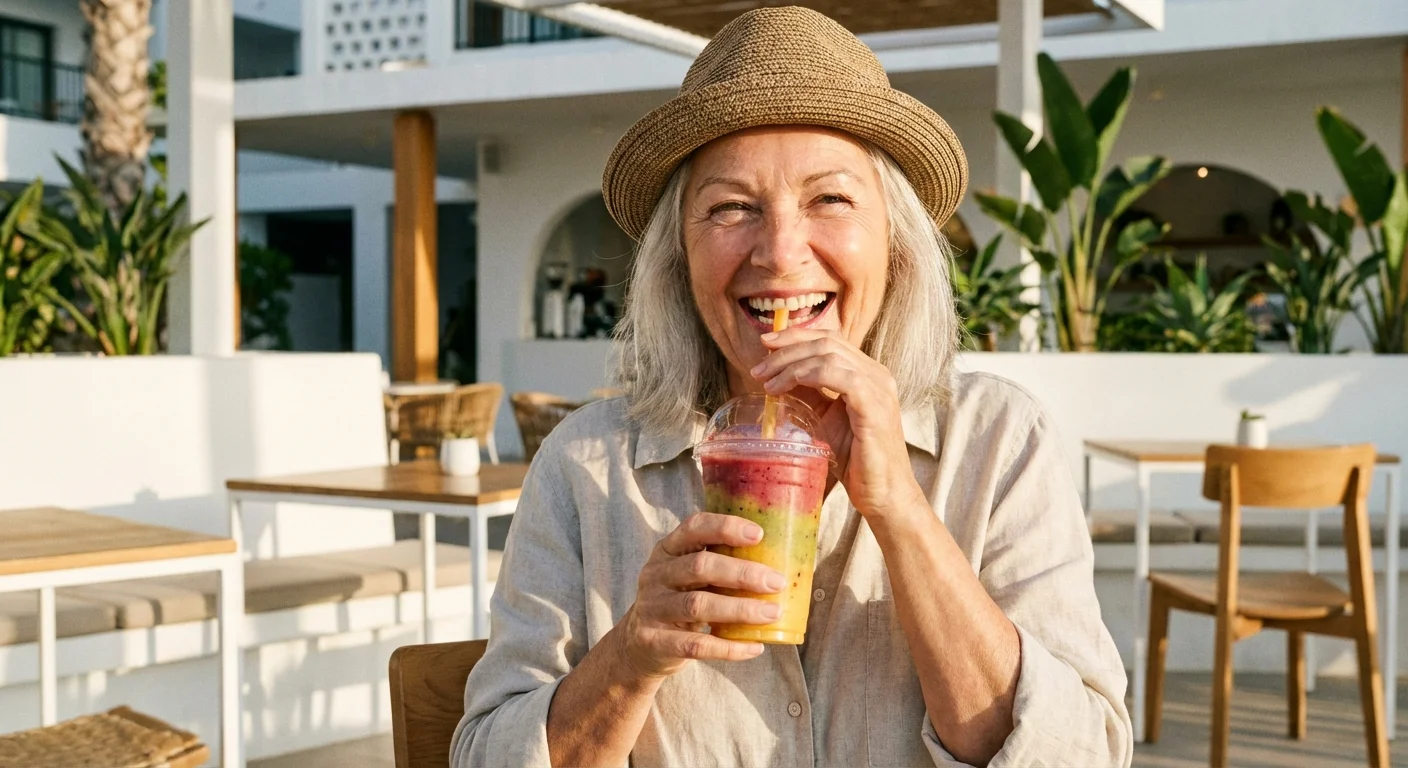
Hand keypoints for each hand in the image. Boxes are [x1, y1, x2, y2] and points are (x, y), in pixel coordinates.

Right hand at [615, 512, 784, 680]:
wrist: (637, 646)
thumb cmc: (678, 602)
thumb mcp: (687, 577)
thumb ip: (718, 566)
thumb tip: (778, 565)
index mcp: (667, 551)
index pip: (693, 528)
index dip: (725, 527)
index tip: (758, 535)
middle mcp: (655, 575)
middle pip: (700, 567)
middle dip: (742, 573)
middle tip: (776, 582)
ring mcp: (652, 608)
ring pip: (698, 605)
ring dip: (740, 609)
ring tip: (772, 613)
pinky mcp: (654, 641)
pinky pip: (696, 645)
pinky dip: (729, 647)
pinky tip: (755, 647)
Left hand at [751, 327, 924, 519]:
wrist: (883, 494)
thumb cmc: (856, 461)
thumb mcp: (825, 420)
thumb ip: (809, 396)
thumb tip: (776, 378)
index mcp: (868, 373)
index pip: (830, 340)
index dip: (796, 337)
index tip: (766, 345)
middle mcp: (877, 374)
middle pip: (826, 342)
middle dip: (786, 349)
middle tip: (758, 368)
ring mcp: (878, 387)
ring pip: (828, 354)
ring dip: (790, 363)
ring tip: (767, 382)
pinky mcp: (873, 405)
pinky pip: (838, 375)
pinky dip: (806, 374)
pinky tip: (786, 386)